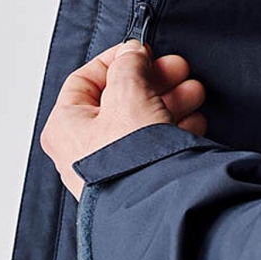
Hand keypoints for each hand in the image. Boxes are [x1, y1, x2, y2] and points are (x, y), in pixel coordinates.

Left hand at [40, 40, 205, 200]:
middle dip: (155, 79)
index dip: (118, 60)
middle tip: (178, 69)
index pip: (86, 78)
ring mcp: (113, 163)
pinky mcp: (139, 176)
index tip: (142, 52)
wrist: (156, 207)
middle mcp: (85, 146)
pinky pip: (157, 143)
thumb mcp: (128, 94)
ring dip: (172, 99)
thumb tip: (132, 52)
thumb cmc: (128, 160)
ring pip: (143, 118)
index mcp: (66, 124)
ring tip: (194, 93)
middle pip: (121, 96)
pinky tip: (194, 120)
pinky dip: (177, 127)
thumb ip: (129, 65)